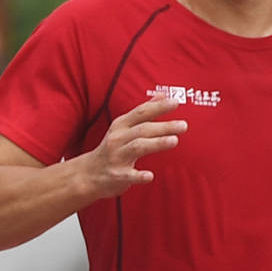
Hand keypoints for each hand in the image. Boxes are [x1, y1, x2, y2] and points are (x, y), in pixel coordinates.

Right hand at [71, 97, 187, 201]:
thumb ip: (143, 111)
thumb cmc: (112, 147)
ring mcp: (116, 157)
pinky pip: (128, 175)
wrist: (88, 174)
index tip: (175, 102)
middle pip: (143, 129)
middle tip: (183, 125)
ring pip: (137, 147)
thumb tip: (162, 94)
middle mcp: (118, 138)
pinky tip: (150, 176)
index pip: (141, 112)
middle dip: (164, 126)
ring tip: (174, 141)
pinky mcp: (116, 175)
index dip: (158, 106)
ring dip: (156, 143)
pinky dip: (139, 176)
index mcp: (121, 125)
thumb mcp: (123, 126)